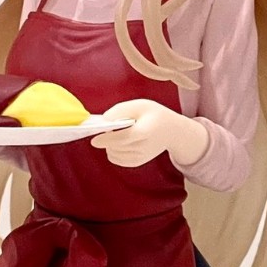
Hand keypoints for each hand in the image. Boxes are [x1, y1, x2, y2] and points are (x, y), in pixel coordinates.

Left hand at [90, 98, 207, 167]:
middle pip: (116, 148)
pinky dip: (113, 152)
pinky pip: (117, 160)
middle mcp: (143, 147)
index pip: (123, 139)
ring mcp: (141, 157)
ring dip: (109, 145)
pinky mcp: (138, 162)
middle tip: (110, 128)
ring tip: (117, 134)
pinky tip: (118, 143)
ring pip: (114, 155)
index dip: (107, 139)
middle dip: (106, 140)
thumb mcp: (140, 105)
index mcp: (145, 131)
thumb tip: (104, 120)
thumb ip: (121, 110)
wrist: (172, 131)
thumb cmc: (154, 115)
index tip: (94, 140)